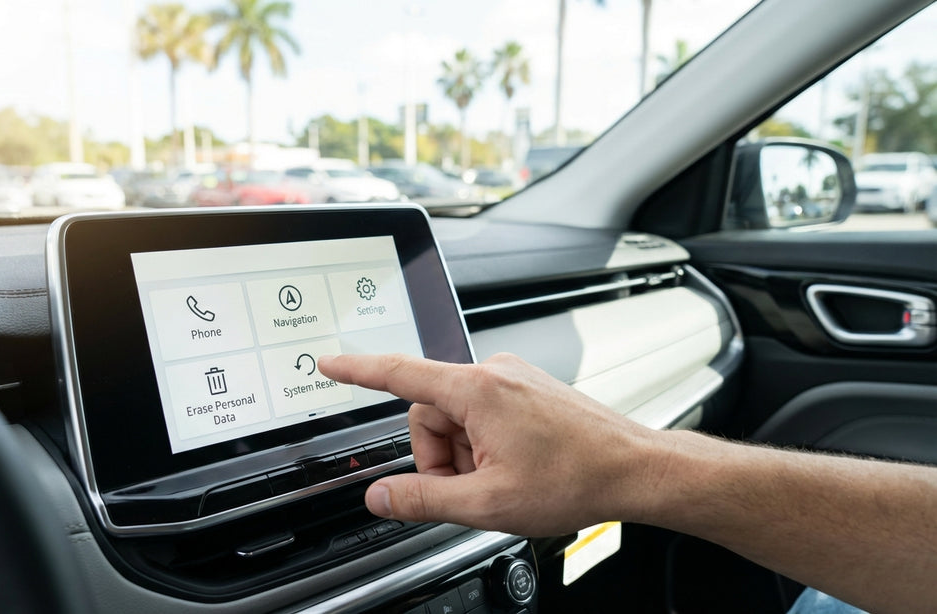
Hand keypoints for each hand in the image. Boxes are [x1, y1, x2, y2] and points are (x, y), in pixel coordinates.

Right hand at [317, 352, 668, 536]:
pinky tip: (513, 468)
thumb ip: (423, 500)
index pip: (399, 374)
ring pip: (456, 419)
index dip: (357, 370)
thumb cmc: (577, 478)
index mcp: (477, 390)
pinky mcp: (526, 390)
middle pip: (429, 414)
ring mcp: (512, 379)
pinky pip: (482, 415)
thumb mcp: (488, 503)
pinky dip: (485, 445)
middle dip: (439, 457)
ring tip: (500, 480)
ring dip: (465, 455)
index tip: (329, 363)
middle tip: (471, 489)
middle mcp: (493, 373)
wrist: (635, 469)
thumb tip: (380, 496)